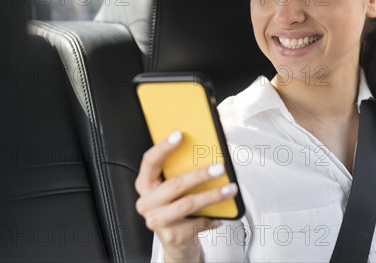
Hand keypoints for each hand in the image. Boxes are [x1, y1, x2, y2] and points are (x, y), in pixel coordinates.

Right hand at [135, 131, 237, 261]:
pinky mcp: (171, 235)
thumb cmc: (177, 207)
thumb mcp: (175, 188)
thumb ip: (181, 171)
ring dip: (213, 195)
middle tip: (219, 167)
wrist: (177, 241)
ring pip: (188, 204)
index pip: (150, 161)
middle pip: (175, 184)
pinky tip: (221, 214)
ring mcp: (157, 220)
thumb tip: (207, 152)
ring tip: (230, 189)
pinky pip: (198, 221)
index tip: (179, 135)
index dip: (163, 147)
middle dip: (200, 175)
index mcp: (145, 184)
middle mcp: (147, 202)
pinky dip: (213, 217)